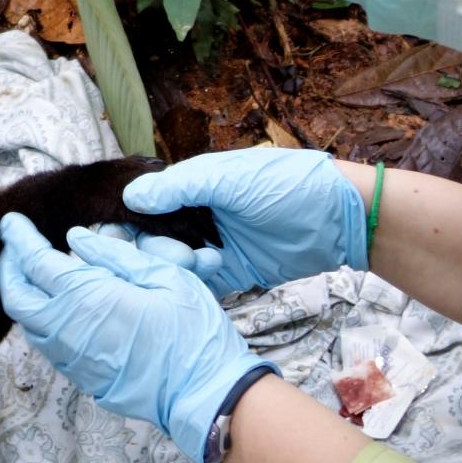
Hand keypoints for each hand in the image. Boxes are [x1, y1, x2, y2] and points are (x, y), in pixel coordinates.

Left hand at [0, 213, 276, 462]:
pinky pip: (47, 343)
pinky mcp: (80, 376)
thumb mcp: (164, 276)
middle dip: (9, 268)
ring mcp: (71, 358)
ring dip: (24, 294)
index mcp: (87, 298)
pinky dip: (43, 317)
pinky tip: (63, 304)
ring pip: (28, 323)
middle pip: (16, 296)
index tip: (13, 221)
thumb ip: (116, 255)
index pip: (35, 262)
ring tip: (38, 273)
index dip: (19, 238)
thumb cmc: (191, 331)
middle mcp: (67, 330)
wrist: (202, 392)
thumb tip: (76, 239)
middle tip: (16, 247)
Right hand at [121, 148, 366, 297]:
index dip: (133, 220)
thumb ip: (181, 187)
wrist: (338, 219)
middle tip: (180, 254)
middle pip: (154, 238)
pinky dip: (196, 284)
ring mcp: (213, 244)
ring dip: (180, 266)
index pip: (147, 204)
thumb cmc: (286, 185)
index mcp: (194, 185)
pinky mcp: (232, 272)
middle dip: (159, 249)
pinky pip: (199, 283)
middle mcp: (197, 215)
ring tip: (208, 261)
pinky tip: (209, 276)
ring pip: (173, 263)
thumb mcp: (231, 179)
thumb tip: (130, 196)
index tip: (124, 236)